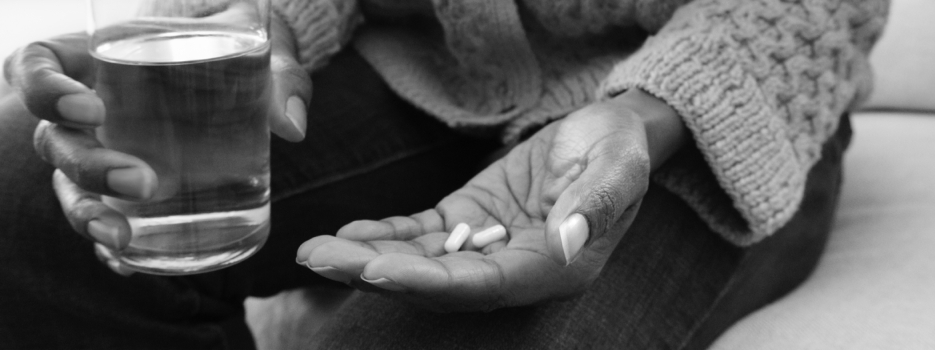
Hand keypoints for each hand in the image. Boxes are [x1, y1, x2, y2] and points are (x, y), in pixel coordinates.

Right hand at [8, 5, 308, 274]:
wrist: (240, 69)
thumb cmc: (231, 42)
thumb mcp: (255, 39)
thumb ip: (277, 72)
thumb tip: (292, 126)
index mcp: (98, 56)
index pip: (35, 64)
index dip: (42, 87)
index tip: (90, 109)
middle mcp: (87, 110)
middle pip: (53, 140)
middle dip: (88, 167)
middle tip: (144, 181)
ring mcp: (101, 153)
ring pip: (69, 188)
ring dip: (88, 215)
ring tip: (122, 239)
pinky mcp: (124, 191)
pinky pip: (101, 219)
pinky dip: (107, 246)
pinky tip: (128, 264)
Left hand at [297, 91, 683, 311]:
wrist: (612, 133)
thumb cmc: (621, 149)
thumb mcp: (621, 166)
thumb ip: (598, 203)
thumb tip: (569, 241)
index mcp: (553, 267)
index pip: (483, 285)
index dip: (430, 283)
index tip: (380, 271)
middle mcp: (514, 268)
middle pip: (438, 284)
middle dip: (379, 275)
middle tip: (322, 263)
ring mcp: (488, 246)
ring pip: (420, 263)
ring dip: (367, 260)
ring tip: (313, 253)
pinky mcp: (469, 221)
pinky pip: (420, 236)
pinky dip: (383, 236)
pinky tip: (344, 234)